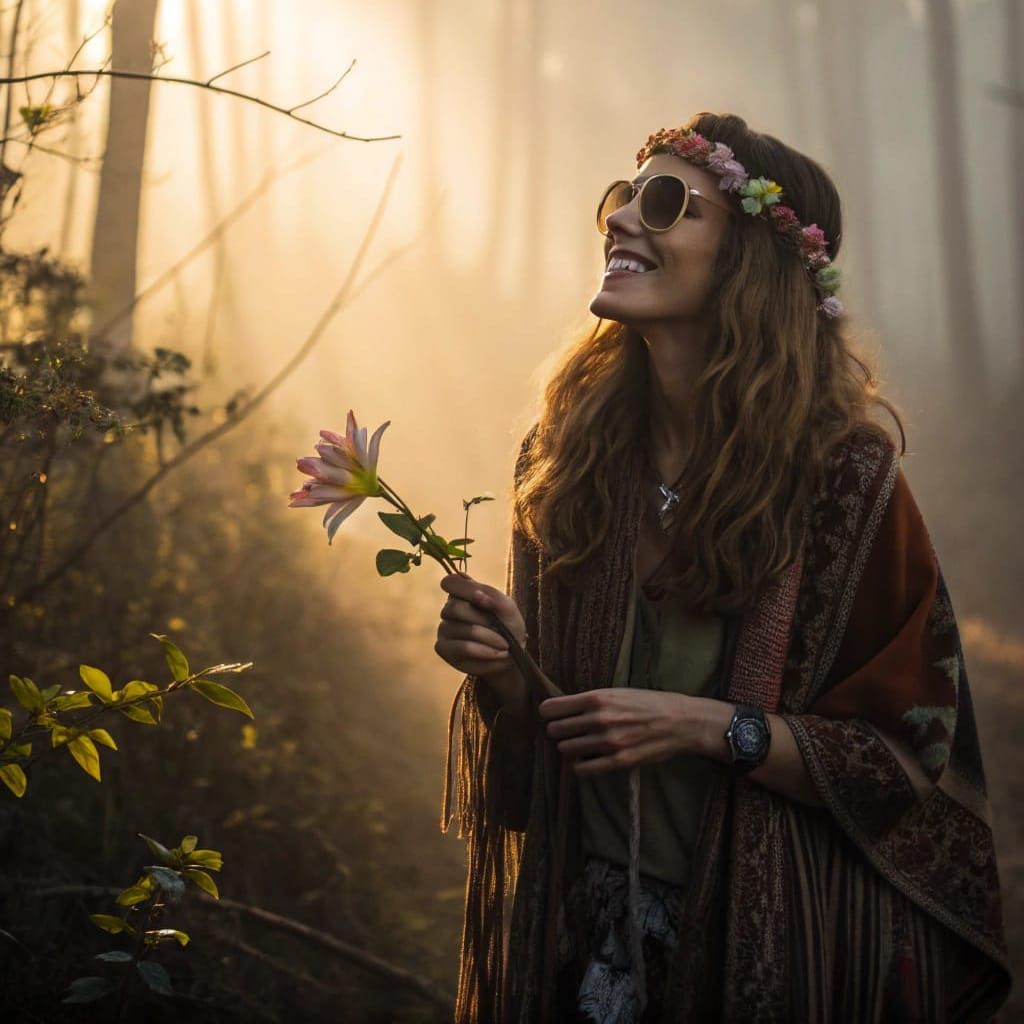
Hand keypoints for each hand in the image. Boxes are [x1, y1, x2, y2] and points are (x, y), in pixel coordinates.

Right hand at [435, 573, 526, 678]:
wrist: (511, 654)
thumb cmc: (508, 626)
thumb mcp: (508, 607)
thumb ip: (493, 597)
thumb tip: (477, 595)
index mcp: (461, 593)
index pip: (450, 583)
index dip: (466, 589)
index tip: (483, 599)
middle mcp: (447, 610)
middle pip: (456, 608)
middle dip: (485, 620)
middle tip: (503, 630)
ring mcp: (443, 629)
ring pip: (465, 630)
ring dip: (490, 638)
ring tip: (504, 645)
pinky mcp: (443, 649)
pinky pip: (464, 648)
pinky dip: (484, 651)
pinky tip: (495, 654)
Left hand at [538, 688, 703, 774]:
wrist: (680, 722)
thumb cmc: (648, 703)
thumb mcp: (617, 692)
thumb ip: (591, 700)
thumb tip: (563, 708)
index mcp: (597, 698)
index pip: (551, 709)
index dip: (548, 713)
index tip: (551, 715)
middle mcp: (599, 719)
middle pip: (555, 730)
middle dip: (558, 731)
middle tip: (567, 731)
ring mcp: (608, 742)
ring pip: (567, 749)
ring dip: (570, 747)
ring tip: (580, 744)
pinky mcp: (618, 761)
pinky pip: (583, 768)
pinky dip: (580, 765)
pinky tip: (587, 759)